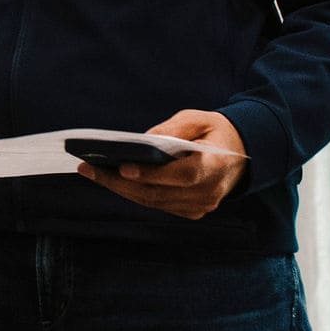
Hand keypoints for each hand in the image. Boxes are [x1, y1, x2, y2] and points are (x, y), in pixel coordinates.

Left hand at [78, 109, 248, 219]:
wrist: (240, 154)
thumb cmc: (214, 132)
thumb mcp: (199, 119)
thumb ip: (174, 129)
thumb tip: (143, 141)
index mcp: (217, 165)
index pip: (183, 175)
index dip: (152, 174)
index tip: (123, 167)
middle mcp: (210, 191)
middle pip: (159, 194)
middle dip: (120, 182)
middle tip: (89, 168)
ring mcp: (201, 205)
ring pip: (153, 202)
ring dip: (121, 188)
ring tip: (92, 172)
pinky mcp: (192, 211)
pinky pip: (157, 204)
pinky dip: (134, 192)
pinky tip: (111, 179)